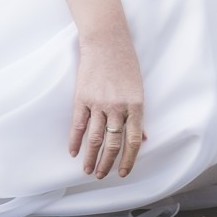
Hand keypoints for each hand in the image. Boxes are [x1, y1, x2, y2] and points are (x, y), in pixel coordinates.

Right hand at [68, 36, 145, 178]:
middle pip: (113, 143)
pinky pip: (78, 124)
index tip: (124, 173)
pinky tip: (73, 151)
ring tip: (88, 170)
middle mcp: (117, 106)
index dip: (129, 160)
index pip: (133, 141)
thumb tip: (143, 139)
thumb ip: (138, 115)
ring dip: (91, 157)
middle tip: (102, 176)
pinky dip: (75, 140)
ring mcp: (98, 102)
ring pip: (94, 138)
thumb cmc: (125, 63)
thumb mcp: (138, 89)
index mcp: (136, 105)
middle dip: (107, 163)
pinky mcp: (82, 97)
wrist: (106, 40)